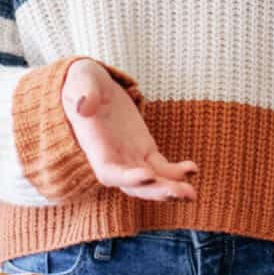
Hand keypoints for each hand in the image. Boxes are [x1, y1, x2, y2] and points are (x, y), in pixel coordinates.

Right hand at [62, 59, 198, 201]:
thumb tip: (84, 107)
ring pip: (151, 180)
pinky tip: (192, 169)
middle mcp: (112, 158)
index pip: (109, 172)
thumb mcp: (81, 80)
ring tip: (192, 194)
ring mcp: (130, 156)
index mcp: (95, 145)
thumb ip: (83, 93)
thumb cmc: (82, 81)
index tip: (148, 175)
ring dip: (170, 188)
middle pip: (134, 185)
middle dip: (156, 191)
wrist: (91, 85)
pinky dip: (176, 172)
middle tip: (182, 193)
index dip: (127, 178)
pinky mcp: (144, 149)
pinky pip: (161, 167)